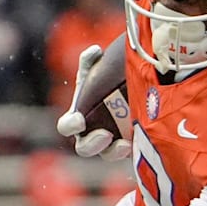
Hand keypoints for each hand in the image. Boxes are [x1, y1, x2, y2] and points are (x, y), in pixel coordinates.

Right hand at [56, 44, 131, 160]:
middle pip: (84, 148)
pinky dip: (133, 149)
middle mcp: (89, 135)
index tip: (79, 120)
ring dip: (113, 151)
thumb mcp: (96, 71)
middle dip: (92, 144)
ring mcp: (108, 145)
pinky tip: (140, 140)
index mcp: (77, 118)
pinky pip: (128, 154)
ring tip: (124, 143)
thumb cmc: (104, 83)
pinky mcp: (127, 149)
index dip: (70, 126)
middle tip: (105, 135)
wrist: (128, 94)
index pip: (66, 127)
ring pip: (107, 155)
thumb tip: (95, 51)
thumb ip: (91, 60)